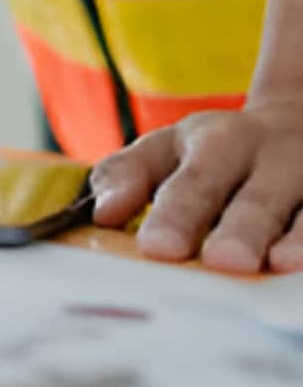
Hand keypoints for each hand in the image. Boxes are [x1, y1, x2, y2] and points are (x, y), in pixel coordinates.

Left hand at [90, 96, 302, 272]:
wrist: (300, 122)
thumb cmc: (216, 152)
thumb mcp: (168, 149)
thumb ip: (128, 175)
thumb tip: (103, 213)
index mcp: (219, 144)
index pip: (194, 182)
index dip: (177, 215)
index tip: (156, 248)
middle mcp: (275, 159)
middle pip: (257, 200)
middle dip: (241, 230)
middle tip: (223, 261)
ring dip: (298, 240)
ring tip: (280, 264)